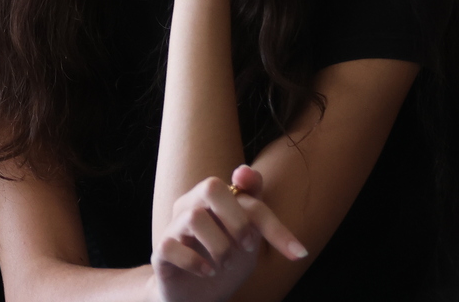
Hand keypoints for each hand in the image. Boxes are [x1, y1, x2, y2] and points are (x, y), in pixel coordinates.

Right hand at [152, 166, 306, 300]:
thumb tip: (246, 170)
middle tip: (247, 247)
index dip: (272, 222)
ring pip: (194, 217)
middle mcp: (191, 206)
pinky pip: (171, 245)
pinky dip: (195, 262)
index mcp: (214, 200)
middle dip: (237, 219)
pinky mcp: (161, 251)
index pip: (245, 193)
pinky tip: (207, 272)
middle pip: (211, 186)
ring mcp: (174, 227)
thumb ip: (252, 208)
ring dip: (220, 247)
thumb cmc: (223, 261)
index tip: (297, 254)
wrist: (195, 295)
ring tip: (224, 264)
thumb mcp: (247, 238)